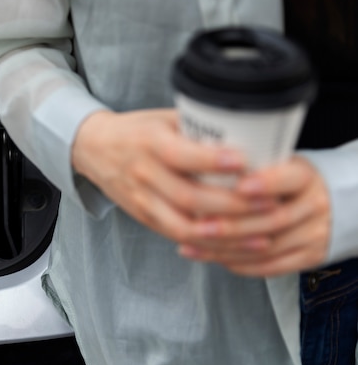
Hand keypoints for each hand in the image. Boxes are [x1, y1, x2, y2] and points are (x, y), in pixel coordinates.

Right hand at [72, 109, 262, 245]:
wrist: (93, 148)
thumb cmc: (136, 130)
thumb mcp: (163, 119)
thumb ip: (198, 127)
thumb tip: (247, 133)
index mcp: (150, 143)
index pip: (181, 155)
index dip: (213, 161)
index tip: (246, 162)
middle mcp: (144, 174)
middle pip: (189, 197)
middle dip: (233, 205)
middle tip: (270, 203)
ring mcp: (143, 201)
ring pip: (186, 227)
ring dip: (227, 235)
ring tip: (262, 234)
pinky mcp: (145, 219)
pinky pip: (180, 237)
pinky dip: (210, 246)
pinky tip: (237, 245)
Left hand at [179, 156, 330, 276]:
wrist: (326, 202)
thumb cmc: (285, 181)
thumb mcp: (275, 165)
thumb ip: (248, 168)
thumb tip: (203, 169)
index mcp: (305, 177)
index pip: (290, 179)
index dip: (266, 183)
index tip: (239, 186)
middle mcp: (315, 205)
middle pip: (273, 220)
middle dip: (232, 226)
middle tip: (199, 226)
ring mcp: (315, 234)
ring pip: (268, 248)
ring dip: (227, 249)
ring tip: (194, 244)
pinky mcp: (311, 257)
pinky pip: (271, 266)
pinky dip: (240, 263)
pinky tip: (214, 257)